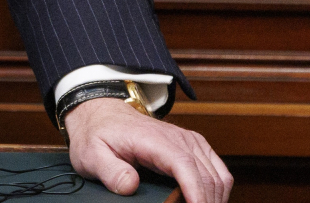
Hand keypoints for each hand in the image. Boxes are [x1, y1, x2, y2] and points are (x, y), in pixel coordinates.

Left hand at [65, 96, 231, 202]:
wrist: (103, 115)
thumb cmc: (98, 134)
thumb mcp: (91, 154)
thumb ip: (110, 170)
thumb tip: (130, 185)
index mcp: (154, 140)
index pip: (185, 166)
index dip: (196, 193)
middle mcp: (179, 139)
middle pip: (207, 175)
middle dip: (207, 202)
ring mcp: (189, 142)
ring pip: (218, 176)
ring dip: (215, 198)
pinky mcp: (194, 147)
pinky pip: (218, 171)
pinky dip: (216, 190)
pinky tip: (205, 201)